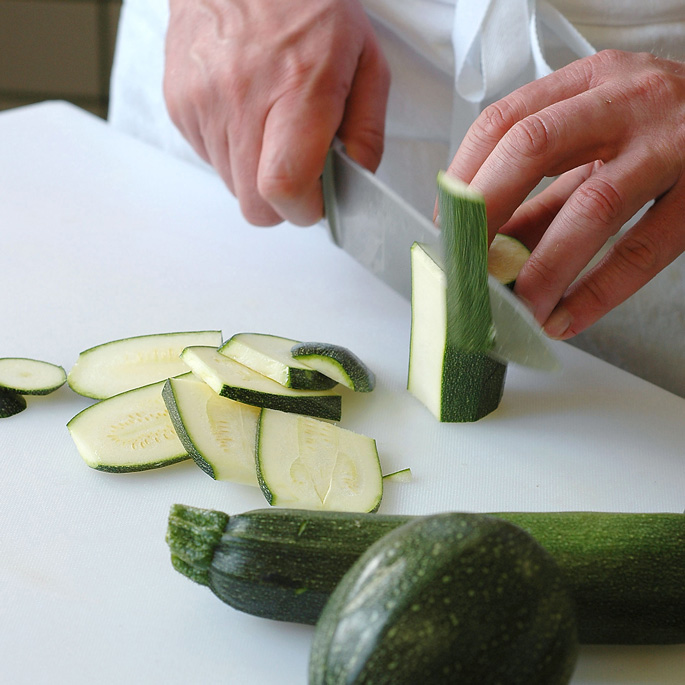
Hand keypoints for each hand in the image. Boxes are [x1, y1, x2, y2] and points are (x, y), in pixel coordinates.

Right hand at [164, 0, 389, 225]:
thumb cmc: (307, 4)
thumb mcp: (364, 58)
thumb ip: (368, 129)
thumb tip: (356, 180)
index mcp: (297, 86)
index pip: (284, 185)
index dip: (303, 210)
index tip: (317, 203)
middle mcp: (241, 98)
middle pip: (254, 203)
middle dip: (281, 202)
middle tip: (298, 171)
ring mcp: (202, 102)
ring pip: (231, 185)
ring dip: (255, 173)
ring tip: (270, 125)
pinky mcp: (178, 103)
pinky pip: (209, 158)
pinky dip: (232, 151)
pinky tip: (245, 112)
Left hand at [445, 50, 684, 338]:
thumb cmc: (659, 131)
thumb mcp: (597, 140)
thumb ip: (545, 187)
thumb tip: (487, 245)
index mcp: (587, 83)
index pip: (503, 120)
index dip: (464, 176)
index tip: (447, 226)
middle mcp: (625, 101)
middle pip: (533, 148)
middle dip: (486, 214)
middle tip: (463, 267)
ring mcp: (671, 144)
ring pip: (593, 206)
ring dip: (543, 267)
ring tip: (514, 310)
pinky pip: (645, 249)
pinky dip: (598, 290)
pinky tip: (566, 319)